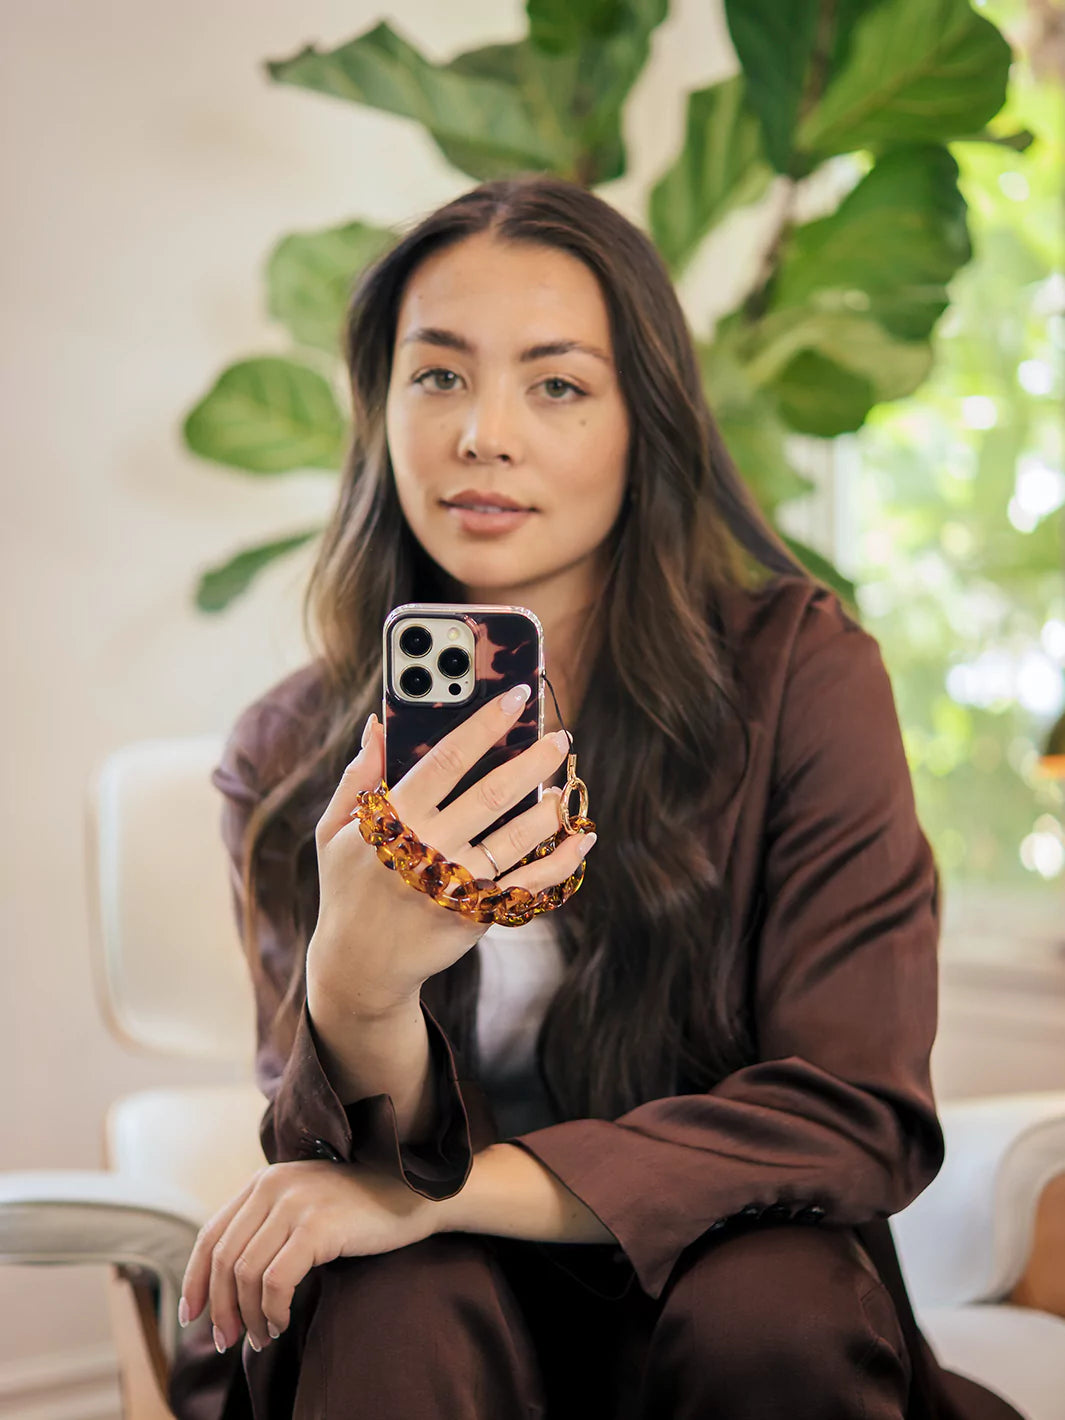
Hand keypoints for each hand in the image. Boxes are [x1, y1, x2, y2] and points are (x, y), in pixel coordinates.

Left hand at [179, 1160, 435, 1352]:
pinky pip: (277, 1281)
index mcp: (263, 1182)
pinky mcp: (318, 1225)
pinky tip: (282, 1323)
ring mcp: (296, 1203)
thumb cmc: (358, 1209)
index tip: (192, 1316)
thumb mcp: (303, 1206)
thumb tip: (224, 1285)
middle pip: (223, 1259)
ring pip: (247, 1274)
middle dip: (220, 1309)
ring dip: (250, 1316)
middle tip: (228, 1341)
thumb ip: (267, 1226)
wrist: (412, 1195)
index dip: (194, 1280)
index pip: (211, 1235)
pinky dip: (273, 1310)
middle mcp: (273, 1186)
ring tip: (264, 1336)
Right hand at [308, 684, 595, 1018]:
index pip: (446, 760)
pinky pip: (530, 885)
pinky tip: (582, 839)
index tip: (516, 696)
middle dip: (533, 760)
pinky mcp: (478, 916)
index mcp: (393, 819)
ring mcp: (456, 885)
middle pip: (492, 794)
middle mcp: (428, 849)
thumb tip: (377, 723)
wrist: (360, 966)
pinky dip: (562, 862)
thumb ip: (358, 776)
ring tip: (568, 786)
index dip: (484, 725)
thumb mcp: (336, 830)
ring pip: (518, 839)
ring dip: (551, 809)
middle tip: (561, 737)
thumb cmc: (349, 887)